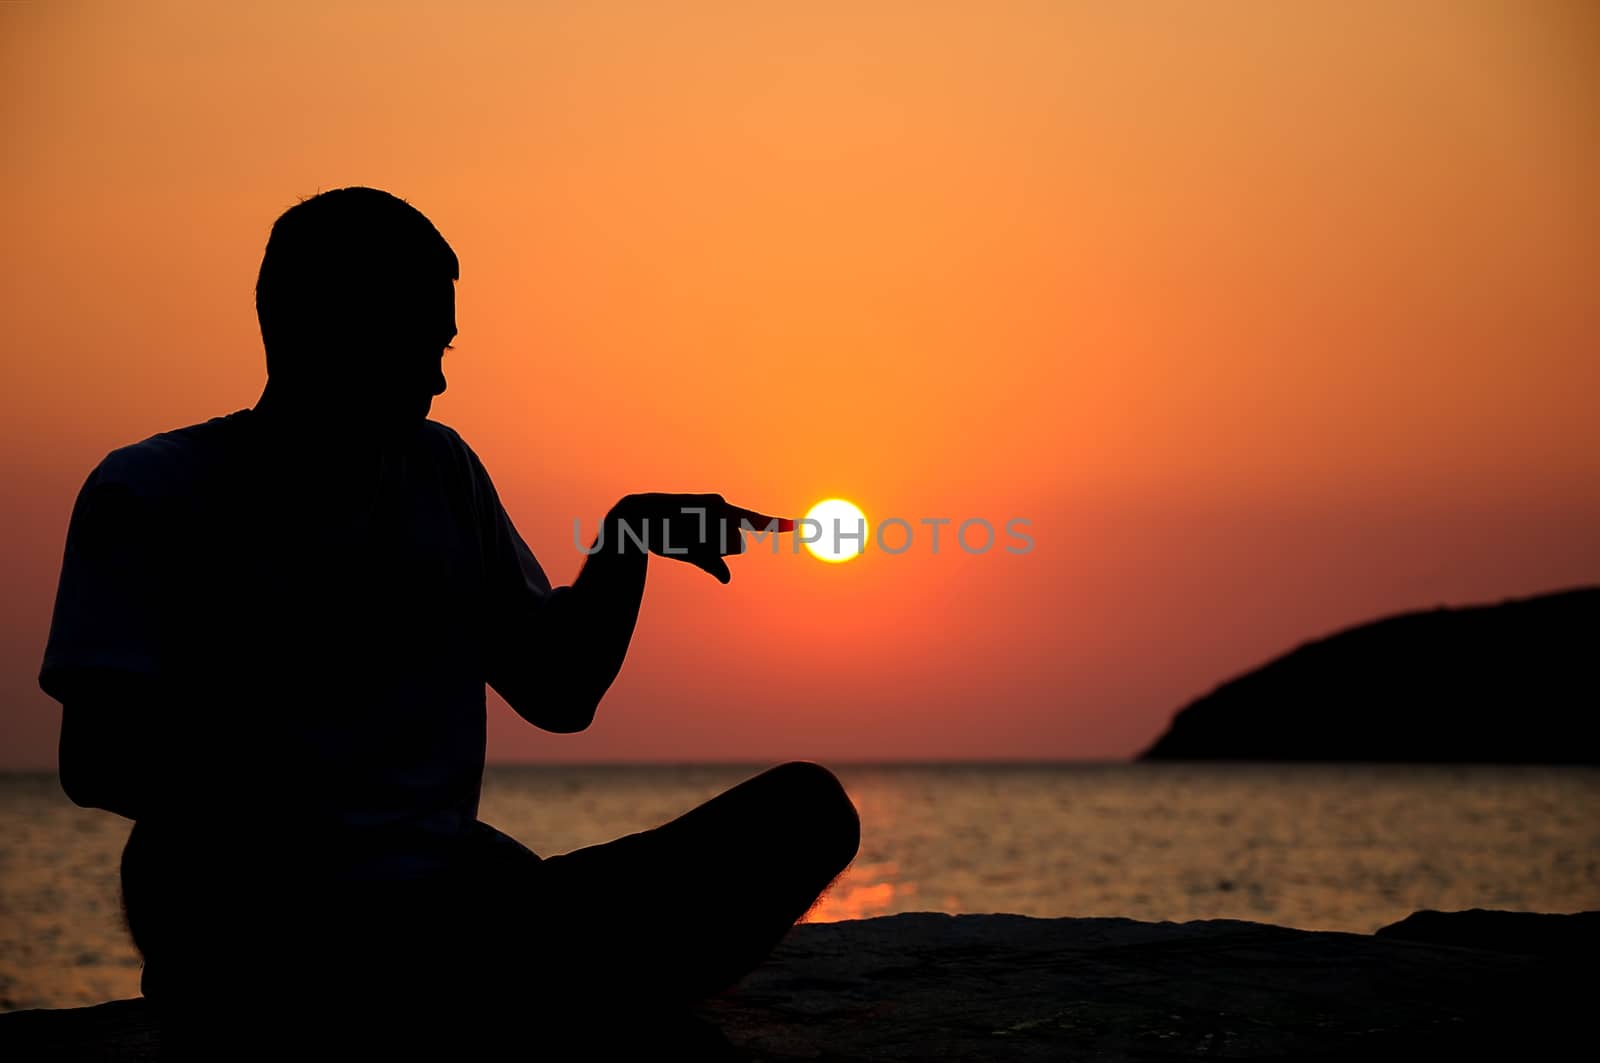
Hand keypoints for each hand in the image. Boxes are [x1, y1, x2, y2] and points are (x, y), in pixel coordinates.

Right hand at [611, 493, 794, 583]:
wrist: (639, 516)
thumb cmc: (665, 533)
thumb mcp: (692, 551)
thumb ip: (712, 563)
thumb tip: (728, 580)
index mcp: (723, 511)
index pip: (754, 520)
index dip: (776, 524)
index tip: (798, 527)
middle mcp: (723, 506)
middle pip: (733, 545)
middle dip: (713, 548)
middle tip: (686, 535)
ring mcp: (715, 508)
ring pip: (721, 546)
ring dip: (702, 546)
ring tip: (679, 531)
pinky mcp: (702, 513)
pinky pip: (710, 542)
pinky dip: (696, 542)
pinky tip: (678, 529)